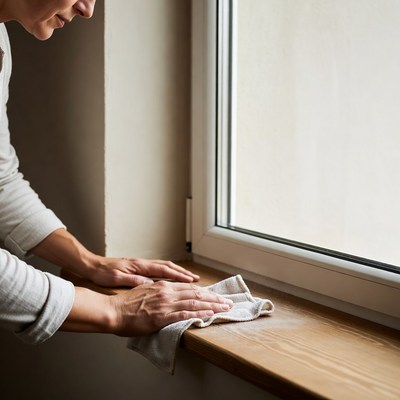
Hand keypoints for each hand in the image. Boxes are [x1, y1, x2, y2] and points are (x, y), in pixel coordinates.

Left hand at [88, 257, 199, 286]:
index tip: (191, 280)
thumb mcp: (116, 279)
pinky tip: (171, 279)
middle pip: (167, 266)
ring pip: (164, 266)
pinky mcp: (137, 268)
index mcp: (139, 266)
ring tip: (188, 279)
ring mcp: (141, 265)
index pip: (163, 269)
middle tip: (196, 279)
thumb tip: (150, 284)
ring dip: (177, 272)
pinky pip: (158, 269)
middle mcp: (142, 263)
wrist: (91, 265)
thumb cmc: (102, 273)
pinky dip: (168, 273)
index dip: (178, 275)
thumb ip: (133, 280)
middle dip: (182, 272)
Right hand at [110, 281, 232, 335]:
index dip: (205, 292)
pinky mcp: (161, 317)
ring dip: (212, 305)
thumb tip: (169, 294)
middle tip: (227, 302)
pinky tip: (210, 315)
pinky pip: (185, 314)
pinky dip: (199, 314)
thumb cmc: (126, 304)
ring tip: (225, 308)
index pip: (190, 288)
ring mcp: (165, 304)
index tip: (216, 295)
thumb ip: (159, 292)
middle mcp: (167, 292)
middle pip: (196, 294)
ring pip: (195, 303)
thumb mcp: (145, 291)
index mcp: (163, 286)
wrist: (113, 311)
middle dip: (214, 298)